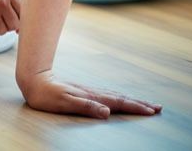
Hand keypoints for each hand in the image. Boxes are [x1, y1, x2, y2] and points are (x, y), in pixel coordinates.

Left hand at [19, 71, 161, 118]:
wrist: (34, 79)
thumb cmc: (46, 95)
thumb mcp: (64, 102)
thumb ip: (85, 107)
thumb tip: (107, 113)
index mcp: (91, 97)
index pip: (118, 103)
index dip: (135, 107)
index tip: (152, 111)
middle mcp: (92, 93)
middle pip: (121, 99)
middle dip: (140, 103)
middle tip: (158, 108)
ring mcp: (89, 91)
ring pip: (115, 96)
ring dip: (132, 100)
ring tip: (146, 104)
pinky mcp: (84, 91)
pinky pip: (107, 95)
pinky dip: (119, 98)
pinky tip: (120, 100)